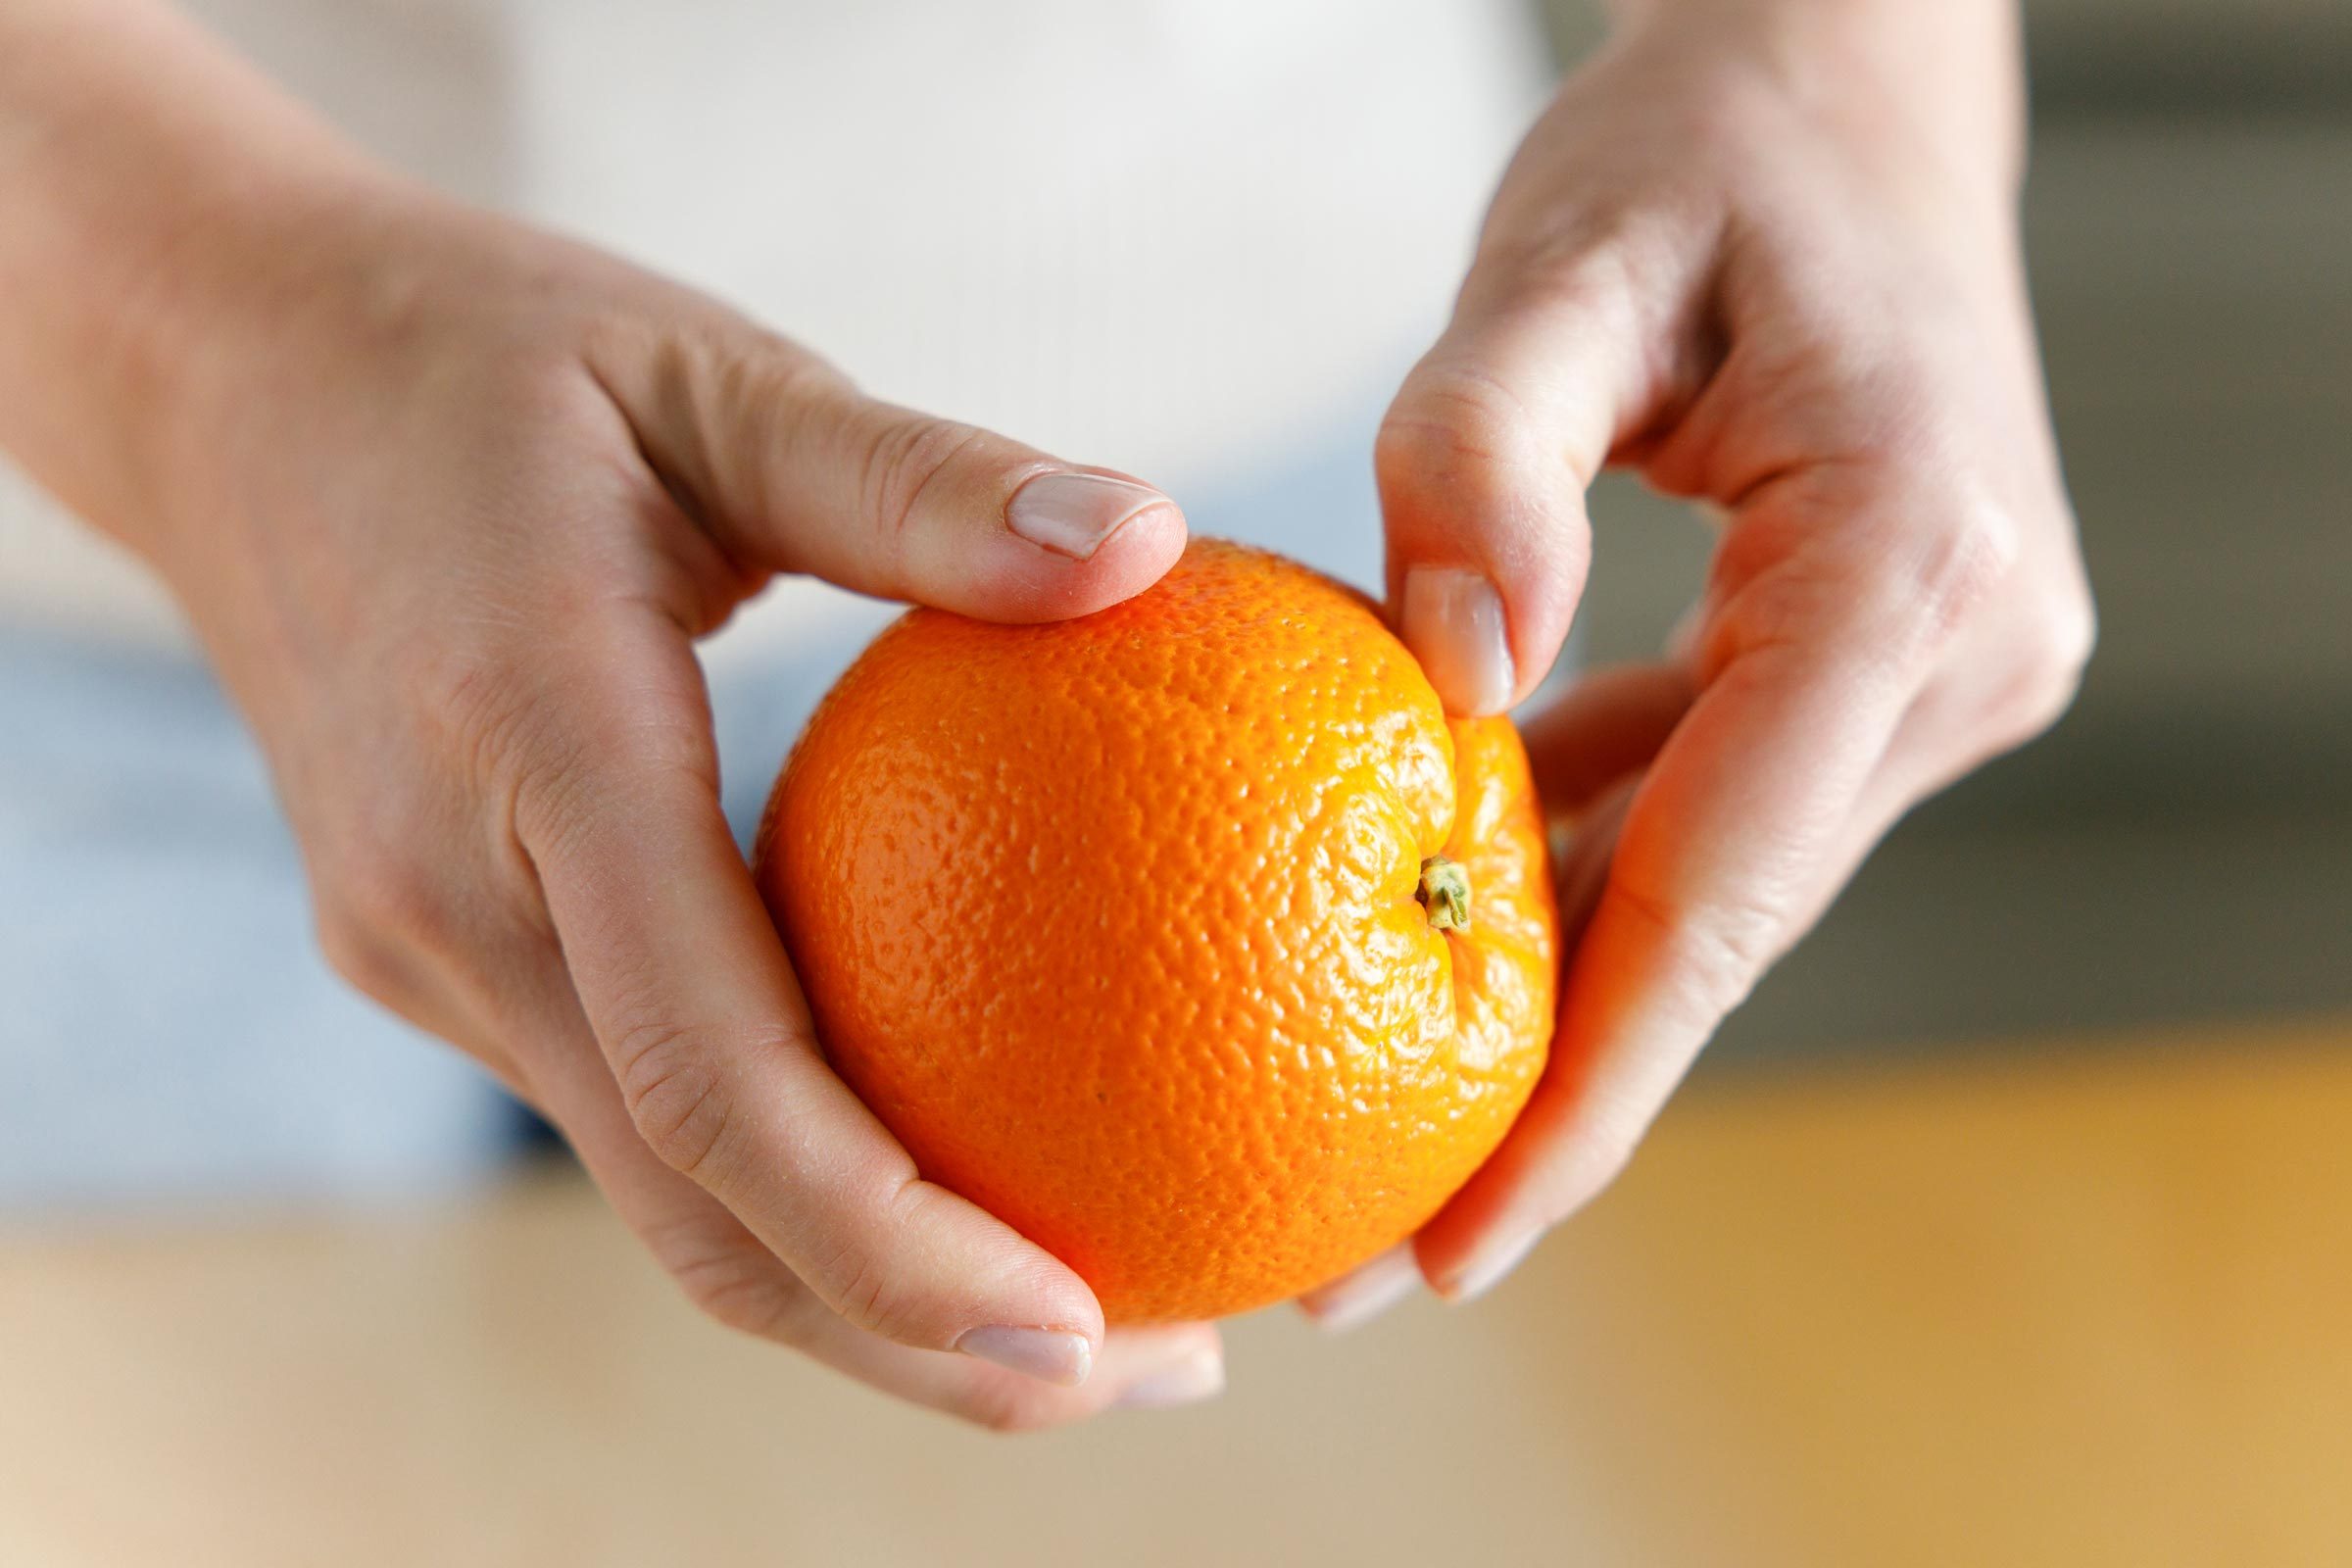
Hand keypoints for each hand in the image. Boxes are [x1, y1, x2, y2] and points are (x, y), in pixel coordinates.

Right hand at [0, 7, 1222, 1416]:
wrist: (224, 370)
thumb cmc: (491, 353)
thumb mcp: (719, 375)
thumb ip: (923, 479)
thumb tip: (1151, 543)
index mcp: (531, 754)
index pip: (709, 1077)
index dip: (893, 1241)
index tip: (1085, 1328)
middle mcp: (456, 903)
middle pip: (694, 1211)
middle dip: (917, 1340)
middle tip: (1160, 1374)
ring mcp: (428, 945)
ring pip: (659, 1192)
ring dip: (860, 1290)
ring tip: (1084, 1318)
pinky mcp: (440, 945)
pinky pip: (630, 1103)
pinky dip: (783, 1178)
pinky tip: (937, 1155)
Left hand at [1309, 0, 2092, 1318]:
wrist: (1852, 73)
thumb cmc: (1708, 138)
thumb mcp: (1570, 251)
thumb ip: (1487, 444)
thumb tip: (1438, 679)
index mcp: (1909, 560)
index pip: (1727, 885)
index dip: (1589, 1089)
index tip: (1460, 1243)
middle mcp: (1964, 642)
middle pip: (1723, 924)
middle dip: (1549, 1097)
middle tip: (1371, 1255)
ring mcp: (1942, 660)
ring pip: (1717, 878)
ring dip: (1558, 995)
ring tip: (1382, 1134)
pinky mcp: (1888, 654)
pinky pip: (1716, 799)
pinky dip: (1587, 860)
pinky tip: (1440, 919)